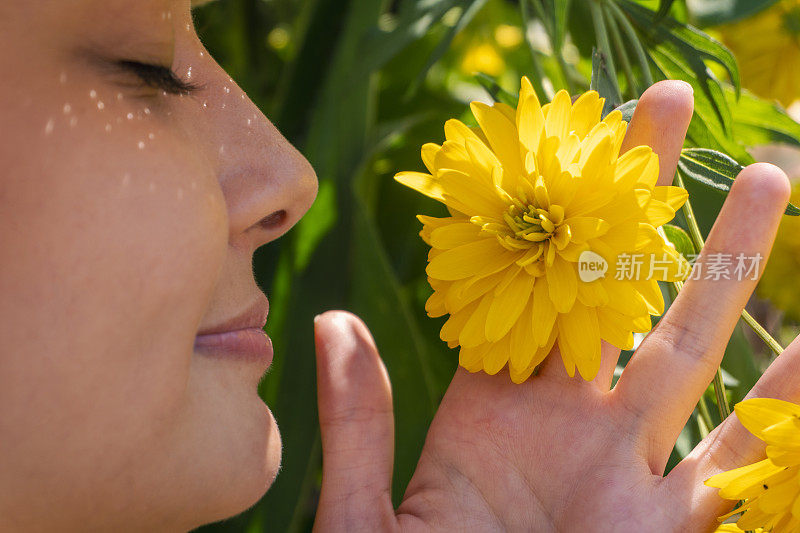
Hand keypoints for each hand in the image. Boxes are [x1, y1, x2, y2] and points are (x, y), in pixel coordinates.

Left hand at [311, 81, 795, 531]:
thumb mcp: (362, 518)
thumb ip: (356, 425)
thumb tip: (329, 323)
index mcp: (494, 402)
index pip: (527, 284)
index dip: (546, 213)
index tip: (568, 140)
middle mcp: (570, 418)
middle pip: (617, 288)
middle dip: (649, 202)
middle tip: (676, 109)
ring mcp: (628, 471)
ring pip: (694, 352)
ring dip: (730, 270)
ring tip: (771, 183)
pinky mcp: (671, 530)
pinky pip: (743, 462)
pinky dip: (784, 413)